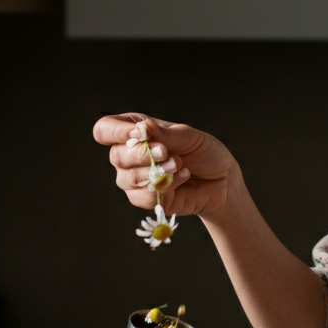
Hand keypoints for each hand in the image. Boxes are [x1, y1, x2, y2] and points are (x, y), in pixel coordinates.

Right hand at [92, 113, 238, 218]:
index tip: (140, 133)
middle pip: (116, 156)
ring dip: (156, 172)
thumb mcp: (188, 136)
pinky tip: (181, 178)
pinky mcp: (144, 199)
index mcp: (134, 131)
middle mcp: (128, 155)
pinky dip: (165, 187)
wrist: (221, 180)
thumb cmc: (203, 152)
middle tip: (168, 153)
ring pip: (127, 178)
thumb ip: (163, 133)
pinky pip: (143, 196)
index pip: (105, 129)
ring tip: (179, 165)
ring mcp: (133, 178)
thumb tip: (141, 128)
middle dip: (144, 154)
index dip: (117, 132)